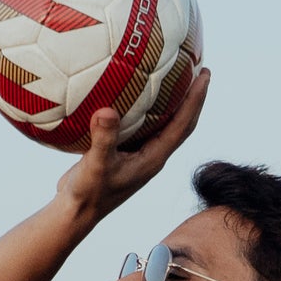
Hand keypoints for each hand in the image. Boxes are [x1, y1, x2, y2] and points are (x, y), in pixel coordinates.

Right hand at [53, 67, 210, 231]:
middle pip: (181, 121)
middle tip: (198, 66)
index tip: (204, 73)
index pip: (183, 123)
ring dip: (171, 99)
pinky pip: (138, 123)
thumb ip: (103, 139)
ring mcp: (138, 153)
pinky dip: (141, 105)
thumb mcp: (95, 166)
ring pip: (162, 121)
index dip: (196, 98)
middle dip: (193, 95)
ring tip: (172, 72)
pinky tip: (129, 87)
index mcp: (154, 158)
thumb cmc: (88, 194)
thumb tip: (107, 110)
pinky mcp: (122, 151)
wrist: (75, 213)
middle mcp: (151, 154)